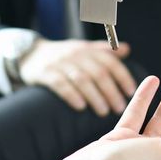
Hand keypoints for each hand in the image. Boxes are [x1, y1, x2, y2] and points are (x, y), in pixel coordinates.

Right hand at [19, 40, 136, 116]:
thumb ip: (104, 50)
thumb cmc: (63, 55)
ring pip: (82, 79)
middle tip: (119, 108)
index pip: (110, 62)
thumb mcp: (82, 48)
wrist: (29, 53)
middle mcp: (76, 55)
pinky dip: (71, 95)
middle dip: (111, 91)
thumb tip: (127, 49)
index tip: (131, 92)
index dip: (122, 76)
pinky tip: (80, 107)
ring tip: (103, 111)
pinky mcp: (45, 73)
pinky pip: (60, 84)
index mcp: (87, 50)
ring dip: (95, 96)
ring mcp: (60, 63)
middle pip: (98, 73)